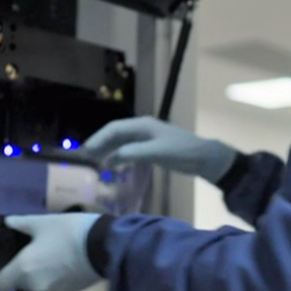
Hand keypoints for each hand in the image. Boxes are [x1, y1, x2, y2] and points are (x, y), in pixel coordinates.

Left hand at [0, 214, 101, 290]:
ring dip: (39, 273)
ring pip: (37, 284)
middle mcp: (34, 285)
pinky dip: (54, 276)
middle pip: (19, 283)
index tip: (5, 261)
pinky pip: (53, 284)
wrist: (103, 246)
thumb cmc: (69, 232)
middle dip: (21, 270)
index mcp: (23, 269)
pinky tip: (66, 260)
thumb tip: (8, 222)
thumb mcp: (43, 222)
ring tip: (51, 253)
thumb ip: (22, 223)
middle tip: (31, 251)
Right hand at [83, 117, 236, 183]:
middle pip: (116, 134)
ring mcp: (147, 137)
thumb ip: (133, 153)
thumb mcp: (157, 153)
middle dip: (101, 144)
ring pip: (122, 142)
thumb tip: (110, 158)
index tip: (87, 150)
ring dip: (109, 150)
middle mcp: (142, 128)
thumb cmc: (182, 153)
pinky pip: (130, 149)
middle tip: (87, 157)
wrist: (204, 157)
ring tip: (96, 161)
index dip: (99, 139)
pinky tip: (114, 165)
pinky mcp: (151, 147)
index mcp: (143, 125)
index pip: (115, 129)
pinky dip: (119, 155)